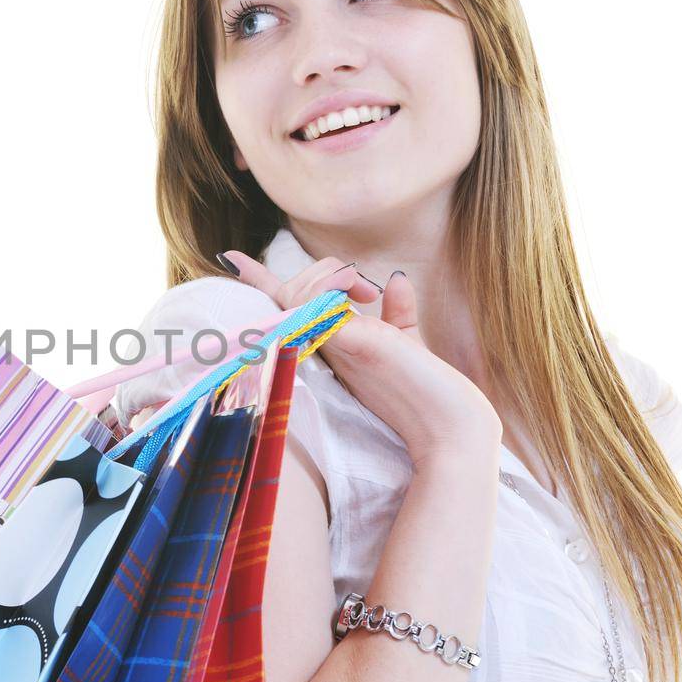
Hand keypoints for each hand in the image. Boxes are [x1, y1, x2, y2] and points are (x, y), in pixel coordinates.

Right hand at [221, 251, 500, 466]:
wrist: (451, 424)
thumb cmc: (430, 392)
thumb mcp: (407, 342)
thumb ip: (397, 313)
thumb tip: (394, 279)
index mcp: (331, 346)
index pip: (286, 310)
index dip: (257, 280)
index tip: (230, 257)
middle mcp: (321, 348)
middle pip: (288, 293)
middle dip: (323, 272)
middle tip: (368, 291)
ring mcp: (328, 347)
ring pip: (296, 293)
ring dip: (332, 276)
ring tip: (370, 293)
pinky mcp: (344, 343)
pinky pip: (313, 302)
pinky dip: (333, 286)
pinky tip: (365, 295)